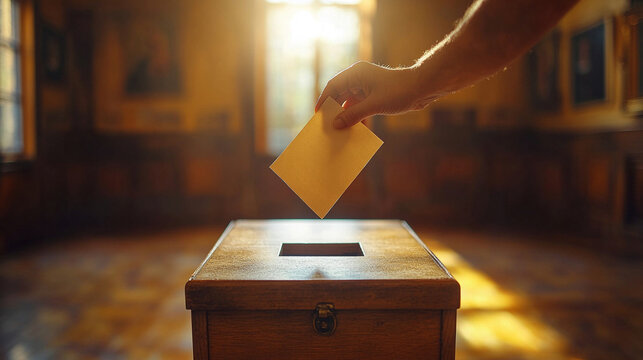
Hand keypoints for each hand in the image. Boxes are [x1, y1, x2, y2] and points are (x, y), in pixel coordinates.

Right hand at [315, 61, 436, 128]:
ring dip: (347, 116)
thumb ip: (353, 115)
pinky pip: (361, 107)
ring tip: (340, 131)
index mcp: (356, 74)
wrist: (423, 88)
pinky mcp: (374, 95)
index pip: (333, 86)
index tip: (317, 114)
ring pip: (350, 103)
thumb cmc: (400, 91)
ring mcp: (367, 87)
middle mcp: (359, 78)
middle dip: (335, 111)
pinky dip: (358, 117)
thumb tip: (335, 124)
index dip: (324, 100)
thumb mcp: (374, 106)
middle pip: (340, 95)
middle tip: (327, 126)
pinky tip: (358, 130)